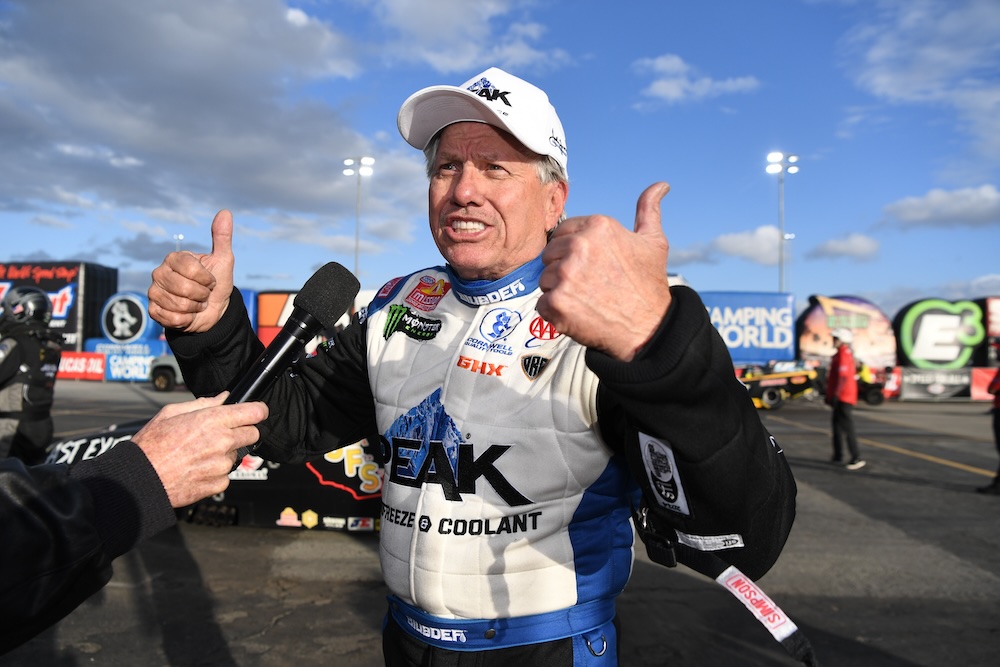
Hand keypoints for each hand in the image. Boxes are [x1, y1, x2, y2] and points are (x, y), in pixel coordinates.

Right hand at [131, 393, 266, 507]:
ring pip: (237, 455)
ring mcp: (222, 465)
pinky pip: (227, 475)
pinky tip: (197, 469)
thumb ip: (202, 404)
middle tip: (222, 434)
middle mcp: (221, 442)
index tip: (257, 412)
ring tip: (199, 454)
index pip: (254, 412)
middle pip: (253, 434)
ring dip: (225, 454)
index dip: (258, 410)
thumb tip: (224, 398)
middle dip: (243, 431)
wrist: (139, 479)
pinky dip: (216, 472)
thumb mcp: (170, 413)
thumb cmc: (150, 446)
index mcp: (211, 420)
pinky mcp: (218, 484)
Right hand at [148, 210, 235, 332]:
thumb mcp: (224, 260)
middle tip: (203, 294)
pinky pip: (172, 317)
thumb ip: (222, 237)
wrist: (213, 310)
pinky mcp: (153, 310)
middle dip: (202, 295)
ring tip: (195, 303)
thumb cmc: (217, 283)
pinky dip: (185, 319)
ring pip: (179, 305)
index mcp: (174, 258)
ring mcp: (154, 291)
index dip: (207, 280)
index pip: (192, 270)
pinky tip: (186, 314)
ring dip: (195, 308)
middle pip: (185, 288)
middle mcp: (160, 272)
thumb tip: (225, 212)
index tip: (210, 280)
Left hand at [538, 182, 671, 360]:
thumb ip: (648, 210)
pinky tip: (579, 313)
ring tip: (586, 299)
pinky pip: (542, 303)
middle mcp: (579, 246)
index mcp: (598, 226)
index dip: (574, 250)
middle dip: (564, 268)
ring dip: (559, 290)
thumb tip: (660, 185)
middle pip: (550, 254)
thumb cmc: (648, 286)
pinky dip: (556, 312)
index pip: (563, 232)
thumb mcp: (653, 242)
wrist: (647, 329)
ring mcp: (565, 275)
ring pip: (544, 278)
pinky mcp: (556, 302)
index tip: (592, 265)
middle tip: (590, 284)